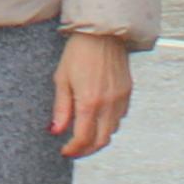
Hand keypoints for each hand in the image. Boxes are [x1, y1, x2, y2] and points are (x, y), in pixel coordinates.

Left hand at [51, 31, 134, 158]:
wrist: (103, 32)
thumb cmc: (79, 52)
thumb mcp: (62, 79)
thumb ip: (61, 108)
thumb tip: (56, 130)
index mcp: (89, 102)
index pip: (83, 139)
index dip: (73, 150)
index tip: (65, 151)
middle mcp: (108, 104)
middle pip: (101, 141)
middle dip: (87, 150)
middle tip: (74, 150)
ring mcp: (120, 99)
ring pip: (113, 130)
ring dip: (99, 137)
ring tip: (85, 134)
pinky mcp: (128, 92)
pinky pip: (120, 116)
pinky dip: (110, 123)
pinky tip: (98, 118)